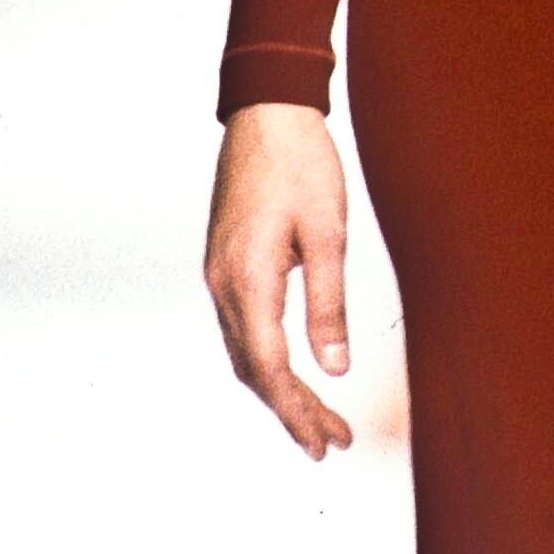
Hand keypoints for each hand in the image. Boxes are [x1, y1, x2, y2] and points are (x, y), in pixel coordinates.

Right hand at [204, 104, 354, 458]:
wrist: (267, 111)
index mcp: (246, 279)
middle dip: (290, 410)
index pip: (269, 368)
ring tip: (318, 418)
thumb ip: (328, 304)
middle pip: (252, 370)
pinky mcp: (225, 261)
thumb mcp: (328, 233)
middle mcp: (223, 283)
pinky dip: (265, 359)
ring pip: (244, 352)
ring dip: (278, 389)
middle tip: (332, 442)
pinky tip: (292, 370)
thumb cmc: (303, 163)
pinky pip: (242, 327)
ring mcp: (219, 272)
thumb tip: (334, 369)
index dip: (297, 411)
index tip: (326, 442)